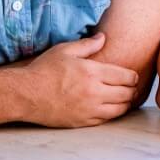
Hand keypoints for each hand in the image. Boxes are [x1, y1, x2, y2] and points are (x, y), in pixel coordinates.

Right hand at [21, 32, 138, 127]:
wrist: (26, 94)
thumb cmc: (44, 70)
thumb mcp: (65, 51)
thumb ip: (87, 45)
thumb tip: (103, 37)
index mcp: (92, 72)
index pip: (126, 76)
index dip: (132, 76)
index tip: (132, 76)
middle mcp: (94, 92)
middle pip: (127, 94)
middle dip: (132, 90)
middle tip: (131, 87)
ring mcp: (89, 109)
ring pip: (119, 109)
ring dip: (125, 103)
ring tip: (124, 98)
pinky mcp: (82, 121)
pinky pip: (105, 120)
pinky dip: (112, 114)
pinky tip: (110, 108)